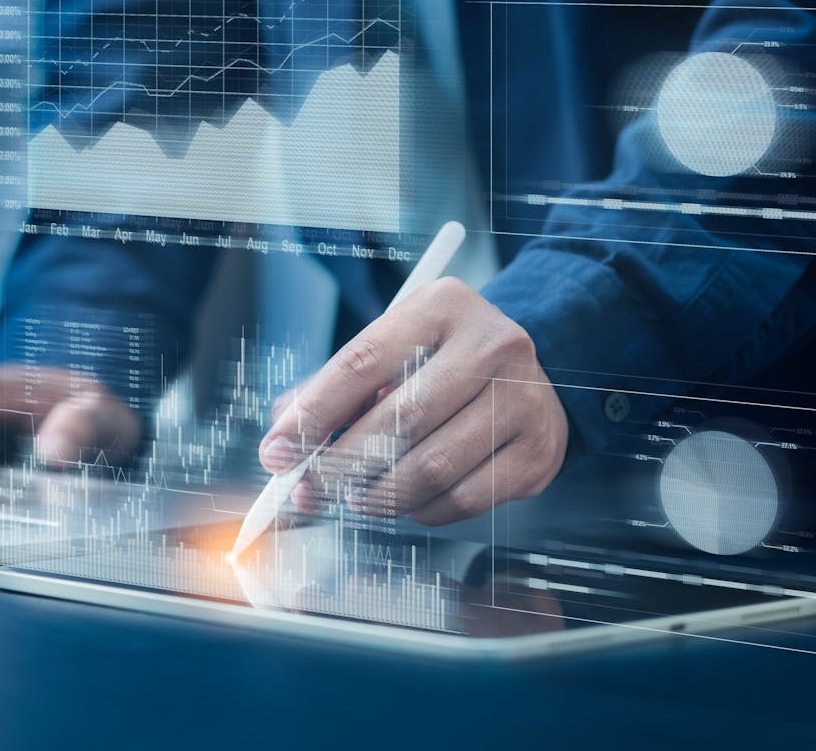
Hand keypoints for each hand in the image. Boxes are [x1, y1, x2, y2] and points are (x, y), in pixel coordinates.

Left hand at [258, 277, 567, 525]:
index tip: (276, 453)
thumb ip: (330, 390)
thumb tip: (280, 444)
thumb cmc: (436, 365)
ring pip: (431, 468)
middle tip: (307, 489)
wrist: (527, 376)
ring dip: (378, 494)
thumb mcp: (388, 352)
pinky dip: (421, 509)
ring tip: (354, 496)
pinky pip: (464, 499)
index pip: (362, 362)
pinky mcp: (538, 451)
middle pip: (400, 419)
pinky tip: (407, 499)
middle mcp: (492, 345)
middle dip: (340, 464)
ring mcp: (524, 399)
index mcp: (442, 306)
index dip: (313, 414)